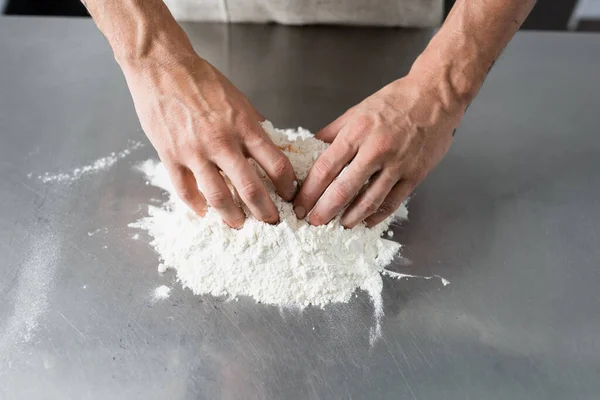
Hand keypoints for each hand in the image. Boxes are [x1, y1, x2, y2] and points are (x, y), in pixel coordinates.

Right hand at [123, 54, 296, 227]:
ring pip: (218, 197)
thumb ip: (254, 124)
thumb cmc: (201, 79)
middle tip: (271, 221)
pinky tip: (204, 212)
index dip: (287, 185)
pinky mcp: (170, 156)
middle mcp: (222, 142)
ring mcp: (195, 152)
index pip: (276, 164)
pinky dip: (196, 206)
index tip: (290, 194)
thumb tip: (270, 144)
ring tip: (240, 224)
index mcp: (244, 126)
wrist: (162, 66)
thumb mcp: (238, 98)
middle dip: (265, 211)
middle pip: (251, 189)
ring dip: (232, 216)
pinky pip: (185, 190)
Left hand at [293, 74, 463, 227]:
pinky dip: (377, 215)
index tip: (300, 204)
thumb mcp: (357, 110)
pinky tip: (366, 221)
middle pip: (344, 188)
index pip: (326, 168)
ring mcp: (398, 164)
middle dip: (324, 210)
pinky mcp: (415, 175)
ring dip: (350, 217)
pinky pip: (392, 202)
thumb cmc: (396, 101)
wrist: (436, 96)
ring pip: (369, 200)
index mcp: (357, 132)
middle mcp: (376, 149)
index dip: (309, 191)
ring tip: (338, 225)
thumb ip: (333, 132)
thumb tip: (311, 149)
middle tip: (313, 221)